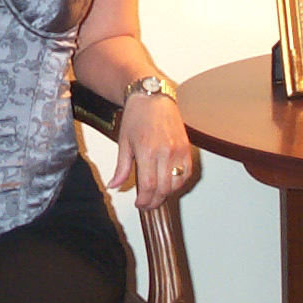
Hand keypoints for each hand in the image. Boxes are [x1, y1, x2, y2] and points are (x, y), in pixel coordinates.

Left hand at [106, 92, 193, 209]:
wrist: (153, 97)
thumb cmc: (137, 116)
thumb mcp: (124, 142)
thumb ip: (121, 168)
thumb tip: (114, 186)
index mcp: (147, 151)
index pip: (148, 186)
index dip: (144, 200)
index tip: (139, 204)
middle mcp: (166, 152)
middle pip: (164, 189)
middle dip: (154, 201)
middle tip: (146, 204)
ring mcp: (179, 150)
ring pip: (177, 184)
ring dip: (167, 193)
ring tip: (156, 193)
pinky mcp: (187, 148)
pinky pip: (187, 173)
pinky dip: (180, 183)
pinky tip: (169, 183)